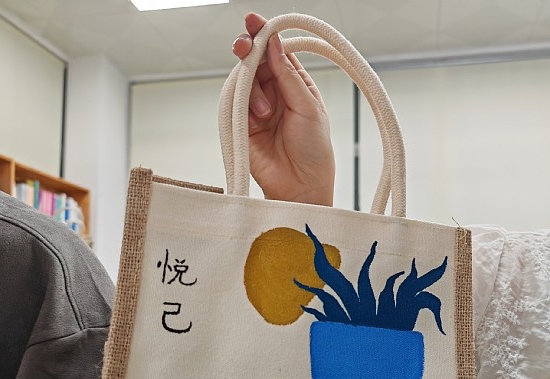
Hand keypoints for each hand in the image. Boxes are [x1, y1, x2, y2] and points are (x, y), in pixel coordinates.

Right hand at [232, 13, 334, 205]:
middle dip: (248, 51)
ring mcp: (257, 109)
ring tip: (266, 113)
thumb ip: (288, 76)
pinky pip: (234, 104)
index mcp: (296, 85)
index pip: (278, 52)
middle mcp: (275, 93)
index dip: (266, 36)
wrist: (301, 186)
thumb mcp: (308, 107)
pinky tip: (255, 115)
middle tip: (244, 46)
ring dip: (253, 90)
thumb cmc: (314, 150)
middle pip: (256, 62)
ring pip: (244, 82)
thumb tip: (273, 44)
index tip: (254, 21)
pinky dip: (242, 105)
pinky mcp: (242, 125)